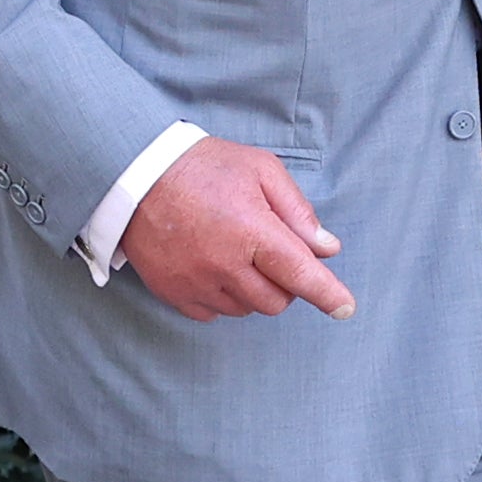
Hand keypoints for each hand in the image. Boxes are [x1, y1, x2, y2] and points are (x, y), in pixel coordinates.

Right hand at [116, 136, 353, 324]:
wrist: (136, 175)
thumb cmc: (204, 167)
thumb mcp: (260, 169)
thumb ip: (297, 210)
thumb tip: (326, 248)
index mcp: (253, 230)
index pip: (301, 274)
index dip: (328, 295)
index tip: (345, 309)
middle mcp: (225, 264)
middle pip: (277, 301)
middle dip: (285, 284)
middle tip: (272, 256)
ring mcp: (197, 282)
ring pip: (246, 309)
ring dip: (253, 290)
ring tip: (237, 255)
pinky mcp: (173, 293)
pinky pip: (213, 314)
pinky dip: (222, 298)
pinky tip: (213, 268)